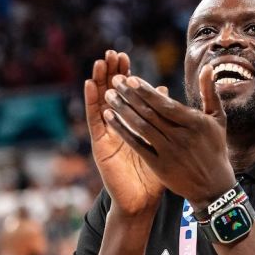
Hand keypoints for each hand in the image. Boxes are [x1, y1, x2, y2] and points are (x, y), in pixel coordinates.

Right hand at [85, 51, 164, 217]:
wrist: (143, 201)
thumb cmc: (154, 174)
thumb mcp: (161, 141)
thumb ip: (161, 117)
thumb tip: (164, 91)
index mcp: (131, 124)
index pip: (126, 94)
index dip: (124, 75)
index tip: (125, 55)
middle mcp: (117, 126)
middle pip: (111, 93)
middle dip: (111, 73)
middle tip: (113, 53)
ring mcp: (107, 134)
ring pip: (101, 102)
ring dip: (99, 81)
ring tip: (100, 62)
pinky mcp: (100, 144)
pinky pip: (95, 120)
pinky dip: (92, 101)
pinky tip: (90, 84)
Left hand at [103, 66, 237, 209]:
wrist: (213, 186)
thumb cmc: (215, 148)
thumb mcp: (218, 119)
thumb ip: (209, 92)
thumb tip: (207, 67)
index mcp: (195, 123)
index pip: (165, 104)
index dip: (146, 91)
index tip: (131, 78)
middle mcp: (181, 137)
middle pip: (150, 113)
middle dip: (129, 95)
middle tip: (115, 80)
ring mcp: (169, 152)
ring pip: (141, 127)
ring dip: (122, 110)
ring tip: (108, 95)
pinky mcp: (159, 166)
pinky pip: (137, 145)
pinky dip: (122, 131)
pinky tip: (110, 119)